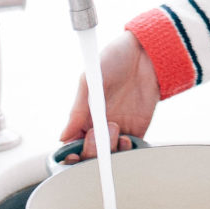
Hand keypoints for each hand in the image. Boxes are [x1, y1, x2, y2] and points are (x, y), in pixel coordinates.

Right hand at [60, 30, 160, 160]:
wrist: (146, 52)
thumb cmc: (114, 59)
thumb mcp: (91, 82)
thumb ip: (78, 110)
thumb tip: (63, 137)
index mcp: (84, 116)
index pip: (73, 144)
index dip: (71, 155)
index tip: (73, 156)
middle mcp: (100, 126)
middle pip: (91, 154)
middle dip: (91, 152)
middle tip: (97, 135)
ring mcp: (119, 129)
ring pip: (111, 156)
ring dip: (110, 151)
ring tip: (115, 130)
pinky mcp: (137, 129)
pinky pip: (131, 151)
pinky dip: (128, 152)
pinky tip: (127, 139)